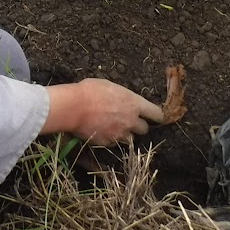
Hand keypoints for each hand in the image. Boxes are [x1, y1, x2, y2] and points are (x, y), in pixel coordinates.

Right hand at [42, 78, 164, 145]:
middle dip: (138, 126)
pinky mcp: (108, 142)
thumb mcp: (109, 86)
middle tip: (129, 121)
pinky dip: (111, 139)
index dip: (157, 116)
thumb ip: (121, 95)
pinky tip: (103, 132)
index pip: (156, 114)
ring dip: (125, 134)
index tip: (155, 117)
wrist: (73, 107)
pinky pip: (114, 143)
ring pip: (130, 139)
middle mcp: (131, 121)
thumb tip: (122, 98)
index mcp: (134, 104)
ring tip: (114, 128)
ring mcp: (119, 134)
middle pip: (144, 129)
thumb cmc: (90, 91)